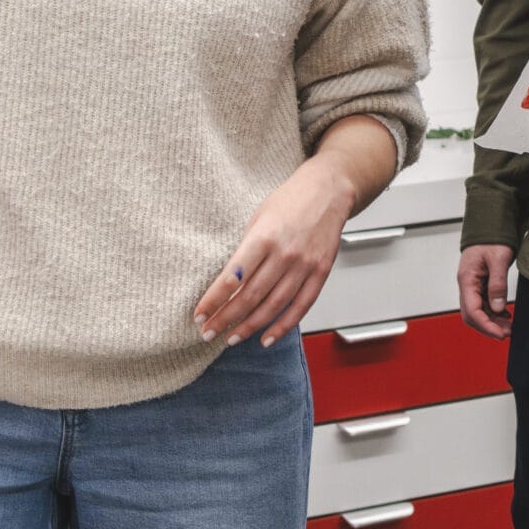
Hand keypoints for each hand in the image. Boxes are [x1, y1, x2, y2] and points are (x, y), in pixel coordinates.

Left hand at [194, 161, 351, 348]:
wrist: (329, 190)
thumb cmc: (290, 200)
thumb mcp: (258, 217)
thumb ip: (245, 251)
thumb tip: (228, 284)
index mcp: (264, 237)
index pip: (233, 278)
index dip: (214, 300)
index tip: (199, 315)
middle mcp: (285, 254)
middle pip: (250, 296)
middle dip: (226, 319)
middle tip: (208, 332)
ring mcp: (305, 265)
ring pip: (273, 306)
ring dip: (249, 327)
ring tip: (231, 338)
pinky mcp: (321, 272)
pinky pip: (300, 307)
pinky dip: (282, 326)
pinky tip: (266, 338)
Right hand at [457, 245, 514, 338]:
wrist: (489, 226)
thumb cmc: (491, 238)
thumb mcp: (498, 259)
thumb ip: (497, 283)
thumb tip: (497, 307)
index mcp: (467, 279)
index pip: (472, 311)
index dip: (486, 325)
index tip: (500, 334)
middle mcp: (467, 284)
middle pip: (472, 315)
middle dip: (488, 326)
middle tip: (507, 333)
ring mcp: (472, 285)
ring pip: (478, 311)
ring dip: (492, 321)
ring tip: (509, 327)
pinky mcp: (479, 284)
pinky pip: (483, 303)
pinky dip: (494, 312)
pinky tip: (506, 315)